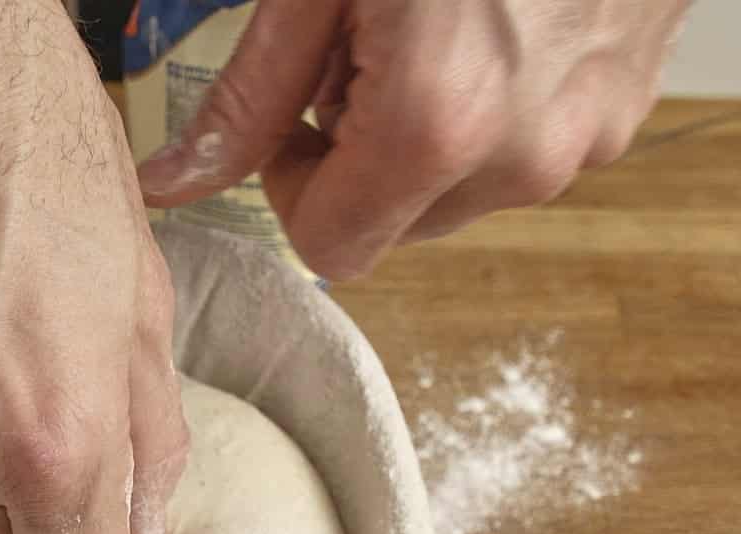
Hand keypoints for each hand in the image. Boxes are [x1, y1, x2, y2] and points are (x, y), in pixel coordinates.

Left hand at [137, 0, 689, 278]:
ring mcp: (589, 133)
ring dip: (431, 136)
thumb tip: (170, 186)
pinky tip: (498, 22)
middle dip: (361, 159)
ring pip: (462, 191)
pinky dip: (499, 108)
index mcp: (436, 128)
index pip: (330, 246)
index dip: (295, 187)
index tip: (297, 115)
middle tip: (366, 49)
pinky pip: (530, 146)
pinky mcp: (628, 103)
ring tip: (439, 25)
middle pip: (396, 225)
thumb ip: (247, 98)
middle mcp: (522, 157)